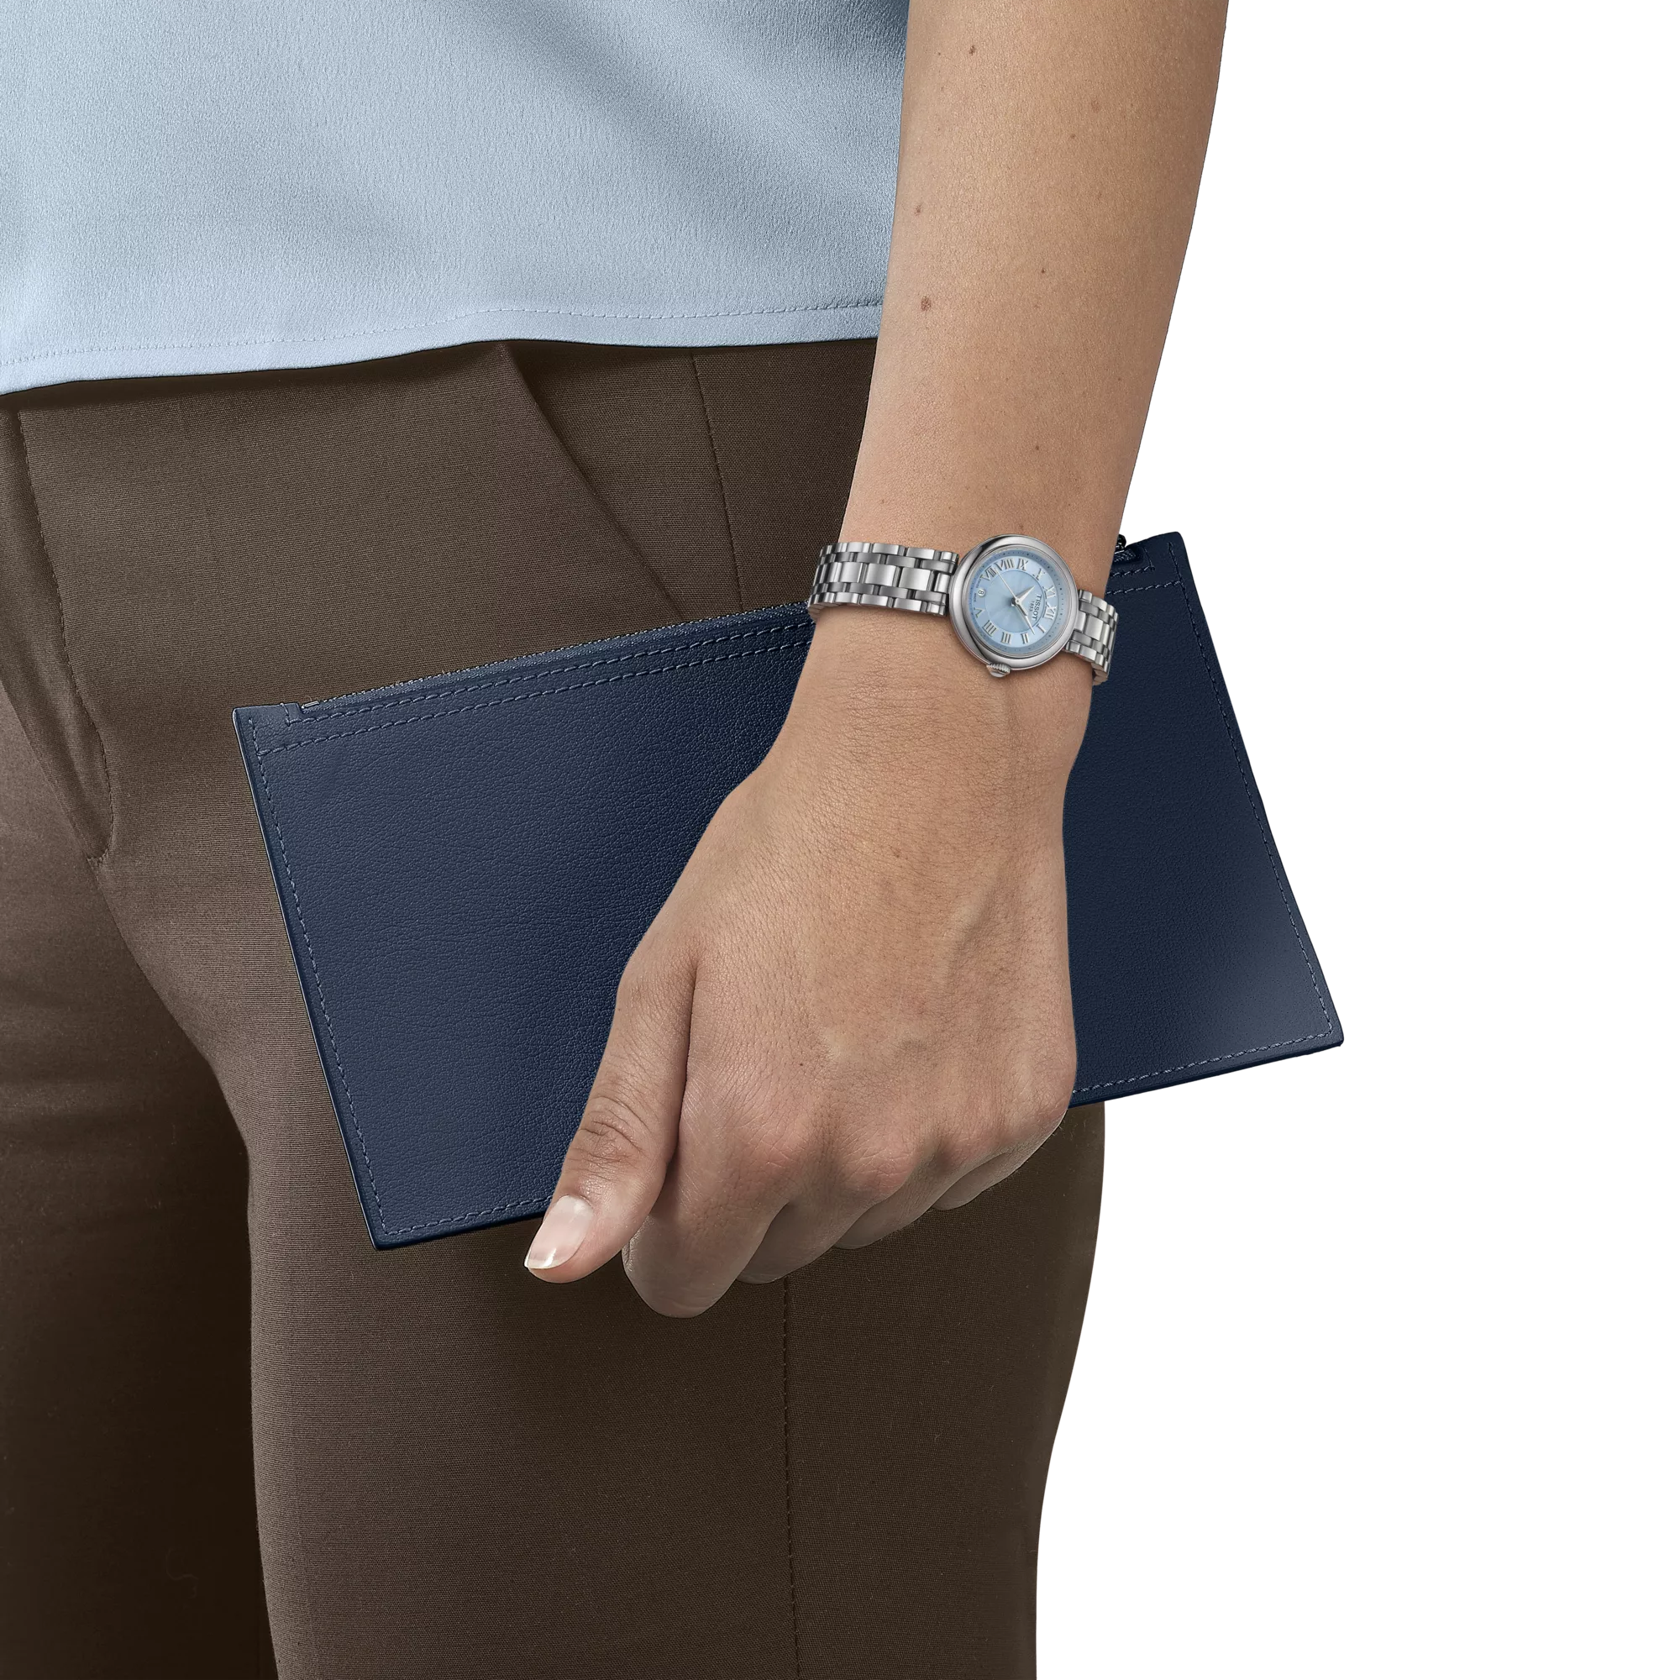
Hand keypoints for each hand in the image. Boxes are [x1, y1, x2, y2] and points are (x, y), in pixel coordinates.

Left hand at [523, 605, 1092, 1315]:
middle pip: (774, 1257)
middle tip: (763, 1054)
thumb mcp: (665, 979)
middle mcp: (865, 1162)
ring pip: (865, 1222)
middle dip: (750, 1186)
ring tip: (842, 1033)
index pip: (684, 1282)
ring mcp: (958, 1141)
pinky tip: (912, 1034)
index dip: (661, 1227)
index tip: (675, 1154)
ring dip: (841, 1162)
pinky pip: (949, 1179)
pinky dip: (924, 1130)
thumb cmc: (788, 848)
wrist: (935, 759)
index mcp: (757, 1135)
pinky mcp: (1027, 1113)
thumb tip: (561, 1265)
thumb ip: (617, 1138)